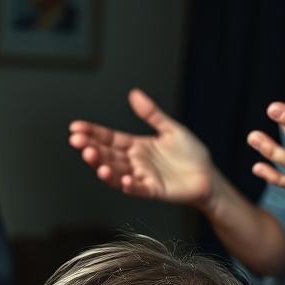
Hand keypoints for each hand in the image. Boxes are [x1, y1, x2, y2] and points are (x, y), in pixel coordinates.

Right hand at [69, 88, 214, 204]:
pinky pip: (139, 189)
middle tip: (76, 141)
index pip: (109, 138)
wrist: (209, 176)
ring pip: (117, 173)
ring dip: (103, 166)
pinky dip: (130, 185)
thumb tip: (134, 94)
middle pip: (107, 155)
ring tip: (91, 158)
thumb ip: (151, 114)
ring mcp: (142, 177)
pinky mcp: (154, 190)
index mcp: (136, 146)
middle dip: (91, 148)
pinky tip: (124, 180)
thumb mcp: (170, 129)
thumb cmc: (191, 154)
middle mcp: (135, 162)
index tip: (76, 127)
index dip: (92, 133)